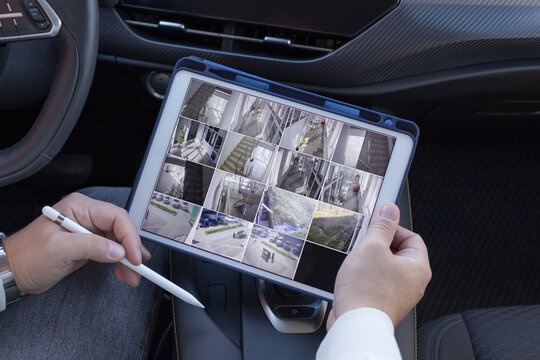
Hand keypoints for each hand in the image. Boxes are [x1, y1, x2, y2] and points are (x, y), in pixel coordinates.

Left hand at [2, 193, 150, 294]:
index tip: (134, 256)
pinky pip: (111, 250)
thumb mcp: (59, 249)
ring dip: (127, 259)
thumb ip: (92, 246)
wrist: (12, 271)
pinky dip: (119, 262)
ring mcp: (89, 230)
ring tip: (131, 276)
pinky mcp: (89, 244)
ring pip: (119, 241)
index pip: (115, 217)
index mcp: (79, 208)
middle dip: (131, 249)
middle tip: (137, 268)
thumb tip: (118, 251)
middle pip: (120, 229)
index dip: (129, 236)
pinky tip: (123, 271)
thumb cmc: (28, 256)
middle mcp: (87, 216)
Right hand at [328, 203, 430, 328]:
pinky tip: (353, 276)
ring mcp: (398, 294)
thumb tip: (390, 210)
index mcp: (418, 268)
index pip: (412, 237)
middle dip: (378, 245)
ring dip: (368, 260)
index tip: (376, 225)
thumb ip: (382, 226)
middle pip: (397, 251)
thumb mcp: (372, 247)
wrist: (355, 325)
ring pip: (384, 266)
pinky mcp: (382, 302)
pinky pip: (376, 280)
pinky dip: (364, 275)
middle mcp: (412, 283)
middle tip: (364, 243)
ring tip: (356, 261)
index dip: (393, 228)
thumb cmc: (366, 292)